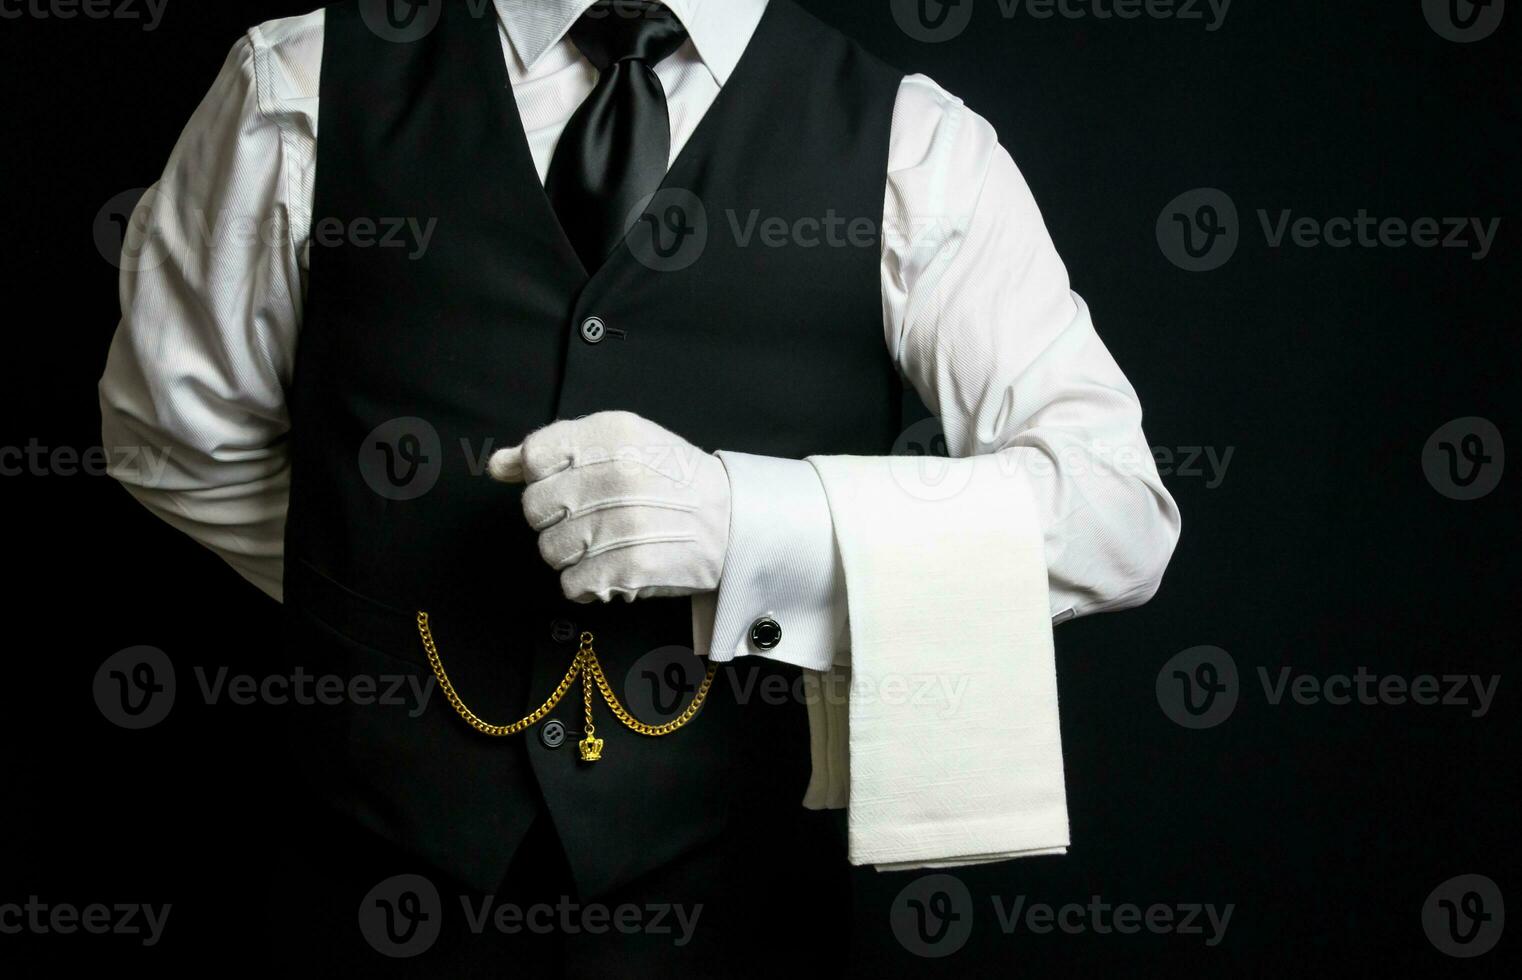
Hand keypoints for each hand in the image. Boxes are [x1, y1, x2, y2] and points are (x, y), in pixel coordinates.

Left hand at [488, 411, 730, 602]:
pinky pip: (571, 584)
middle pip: (534, 507)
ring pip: (549, 549)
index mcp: (612, 434)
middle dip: (556, 518)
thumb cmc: (672, 480)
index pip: (536, 455)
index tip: (571, 484)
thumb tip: (497, 465)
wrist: (733, 523)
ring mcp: (620, 523)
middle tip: (591, 518)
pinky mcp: (627, 567)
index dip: (544, 476)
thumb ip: (556, 450)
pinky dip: (588, 583)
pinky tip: (612, 567)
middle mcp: (614, 474)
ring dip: (572, 553)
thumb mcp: (623, 444)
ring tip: (606, 543)